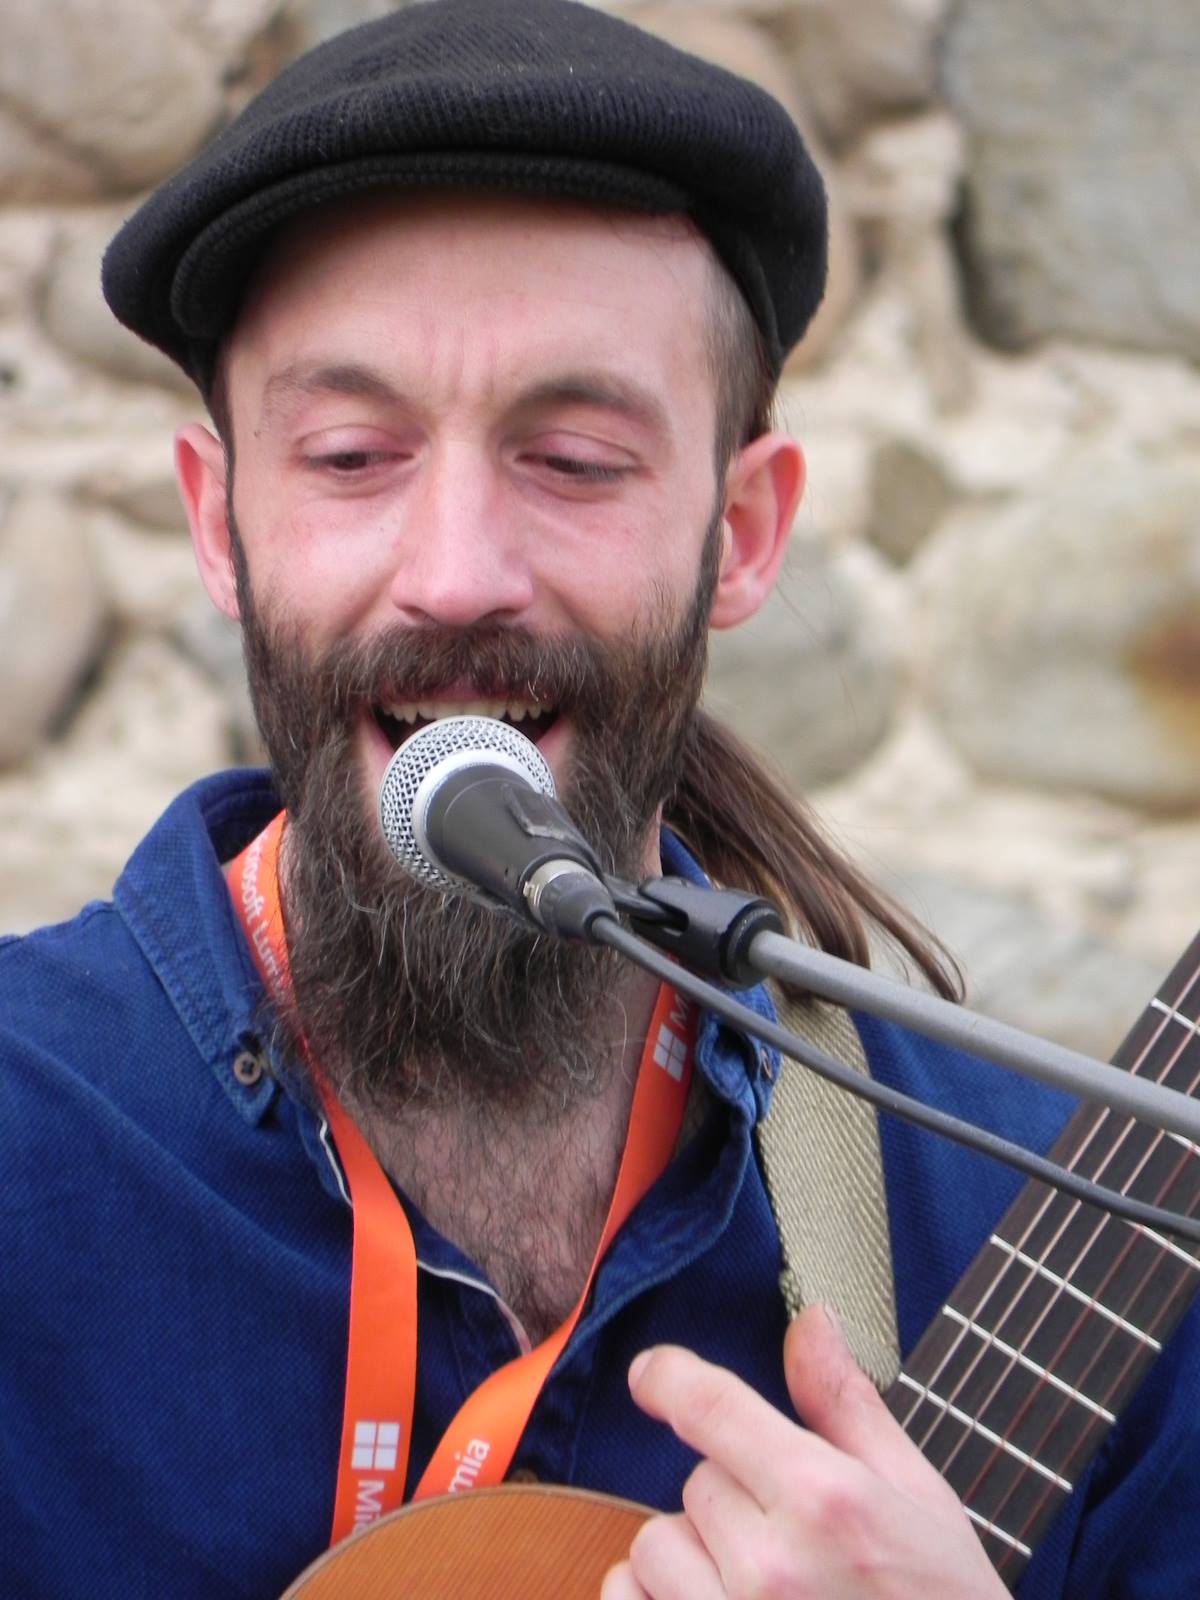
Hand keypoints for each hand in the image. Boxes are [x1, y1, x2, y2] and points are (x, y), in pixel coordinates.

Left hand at [601, 1305, 1006, 1598]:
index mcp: (825, 1500)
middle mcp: (770, 1564)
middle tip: (798, 1547)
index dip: (668, 1377)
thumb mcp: (918, 1500)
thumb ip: (847, 1407)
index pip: (710, 1406)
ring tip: (761, 1594)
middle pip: (696, 1481)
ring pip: (657, 1545)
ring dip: (694, 1560)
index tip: (651, 1374)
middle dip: (735, 1500)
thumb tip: (811, 1320)